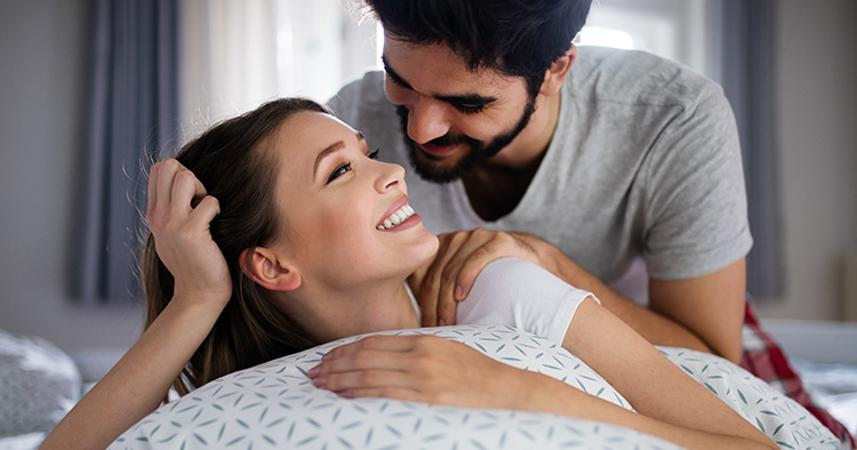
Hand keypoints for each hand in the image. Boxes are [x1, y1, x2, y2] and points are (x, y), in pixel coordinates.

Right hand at [146, 159, 230, 304]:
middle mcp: (159, 216)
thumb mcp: (173, 234)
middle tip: (200, 202)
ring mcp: (172, 224)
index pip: (159, 168)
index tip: (192, 196)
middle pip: (169, 166)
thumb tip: (184, 180)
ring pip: (185, 177)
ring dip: (203, 190)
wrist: (199, 294)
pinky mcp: (191, 233)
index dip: (180, 173)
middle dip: (191, 177)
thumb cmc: (194, 262)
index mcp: (154, 214)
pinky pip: (209, 202)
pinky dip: (218, 209)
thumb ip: (171, 209)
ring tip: (207, 212)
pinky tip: (216, 226)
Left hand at [307, 335, 525, 408]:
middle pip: (365, 358)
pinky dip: (359, 395)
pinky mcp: (425, 400)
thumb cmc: (476, 372)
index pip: (373, 342)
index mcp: (422, 341)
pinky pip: (384, 395)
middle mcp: (418, 357)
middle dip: (335, 365)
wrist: (506, 390)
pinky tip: (344, 397)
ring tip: (321, 385)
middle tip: (314, 373)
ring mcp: (421, 379)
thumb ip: (415, 350)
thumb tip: (383, 355)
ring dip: (339, 381)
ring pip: (368, 377)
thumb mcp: (445, 348)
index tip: (328, 357)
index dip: (345, 350)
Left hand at [414, 228, 552, 325]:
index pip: (419, 274)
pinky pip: (477, 258)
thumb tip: (415, 324)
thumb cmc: (492, 280)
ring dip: (447, 300)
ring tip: (449, 323)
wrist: (532, 262)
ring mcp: (476, 237)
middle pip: (435, 276)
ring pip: (451, 270)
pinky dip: (466, 277)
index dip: (420, 303)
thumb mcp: (460, 284)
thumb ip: (438, 292)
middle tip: (436, 331)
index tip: (424, 328)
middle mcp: (455, 239)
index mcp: (440, 248)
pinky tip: (462, 295)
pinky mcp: (498, 240)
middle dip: (433, 307)